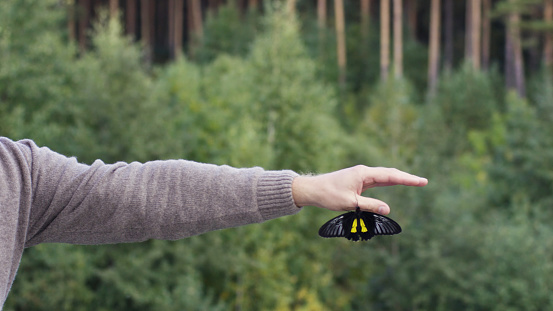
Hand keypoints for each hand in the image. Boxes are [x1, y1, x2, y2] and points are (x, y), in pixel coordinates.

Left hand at [291, 165, 427, 214]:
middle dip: (406, 178)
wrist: (313, 189)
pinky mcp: (358, 180)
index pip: (390, 176)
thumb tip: (388, 209)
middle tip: (423, 182)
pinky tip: (395, 182)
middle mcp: (364, 172)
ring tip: (414, 181)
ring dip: (398, 179)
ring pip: (384, 176)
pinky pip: (377, 180)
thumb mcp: (350, 203)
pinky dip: (388, 181)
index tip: (421, 182)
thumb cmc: (328, 195)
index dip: (407, 180)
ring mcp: (361, 176)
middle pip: (390, 174)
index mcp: (363, 174)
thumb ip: (369, 206)